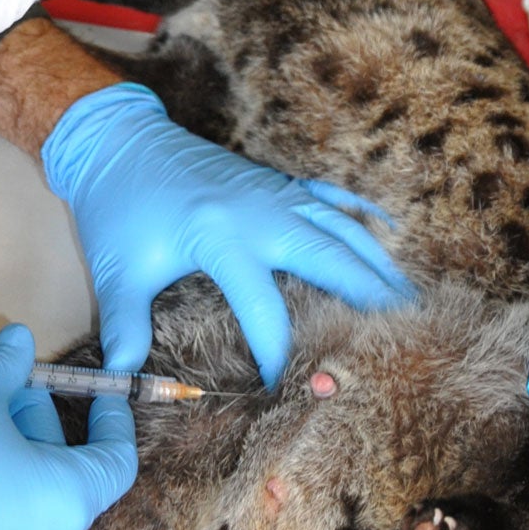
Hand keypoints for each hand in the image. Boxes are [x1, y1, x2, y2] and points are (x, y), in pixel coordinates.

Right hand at [0, 323, 135, 529]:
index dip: (111, 418)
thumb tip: (23, 341)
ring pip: (28, 507)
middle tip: (13, 388)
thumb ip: (10, 365)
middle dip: (42, 427)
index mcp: (62, 505)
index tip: (98, 391)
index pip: (116, 462)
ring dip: (14, 458)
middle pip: (66, 482)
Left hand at [43, 82, 415, 383]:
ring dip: (373, 261)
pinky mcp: (275, 180)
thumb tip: (124, 381)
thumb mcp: (119, 270)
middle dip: (363, 298)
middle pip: (326, 258)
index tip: (287, 388)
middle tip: (402, 334)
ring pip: (338, 226)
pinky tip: (392, 231)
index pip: (263, 307)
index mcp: (221, 236)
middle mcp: (259, 211)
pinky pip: (330, 194)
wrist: (122, 141)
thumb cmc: (119, 207)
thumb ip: (127, 326)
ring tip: (409, 298)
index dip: (278, 351)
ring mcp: (273, 191)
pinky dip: (361, 212)